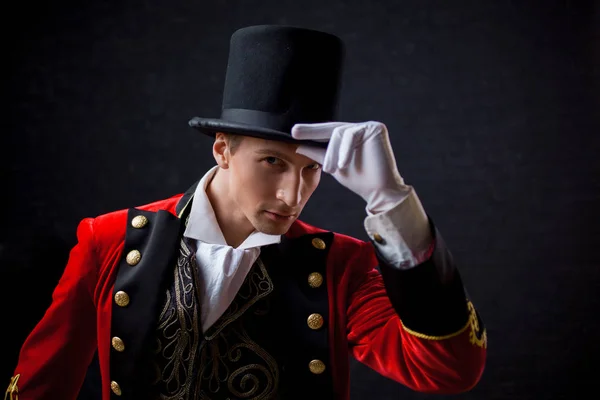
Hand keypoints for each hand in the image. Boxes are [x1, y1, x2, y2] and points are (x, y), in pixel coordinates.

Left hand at [292, 121, 411, 213]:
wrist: (379, 191)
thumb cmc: (358, 180)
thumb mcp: (333, 165)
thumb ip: (318, 154)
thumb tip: (298, 147)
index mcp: (350, 135)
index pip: (328, 132)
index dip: (311, 132)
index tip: (292, 133)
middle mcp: (360, 128)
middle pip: (331, 128)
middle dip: (312, 132)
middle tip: (294, 133)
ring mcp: (368, 127)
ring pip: (338, 133)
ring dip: (332, 153)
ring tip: (331, 169)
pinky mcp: (375, 128)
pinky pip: (351, 134)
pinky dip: (344, 150)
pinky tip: (342, 164)